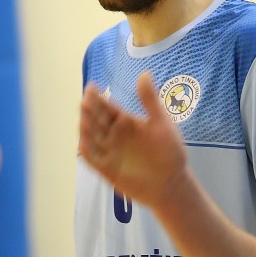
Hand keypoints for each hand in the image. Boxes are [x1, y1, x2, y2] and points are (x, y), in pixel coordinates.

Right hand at [79, 71, 187, 208]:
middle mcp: (113, 134)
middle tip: (86, 101)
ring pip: (91, 137)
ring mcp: (109, 151)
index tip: (91, 87)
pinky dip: (87, 152)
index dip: (98, 97)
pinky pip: (93, 159)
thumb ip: (150, 100)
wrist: (172, 182)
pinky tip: (84, 143)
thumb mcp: (161, 122)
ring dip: (86, 129)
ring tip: (84, 119)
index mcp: (124, 121)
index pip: (107, 106)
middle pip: (96, 120)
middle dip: (90, 111)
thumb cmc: (169, 151)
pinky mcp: (106, 169)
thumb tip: (143, 74)